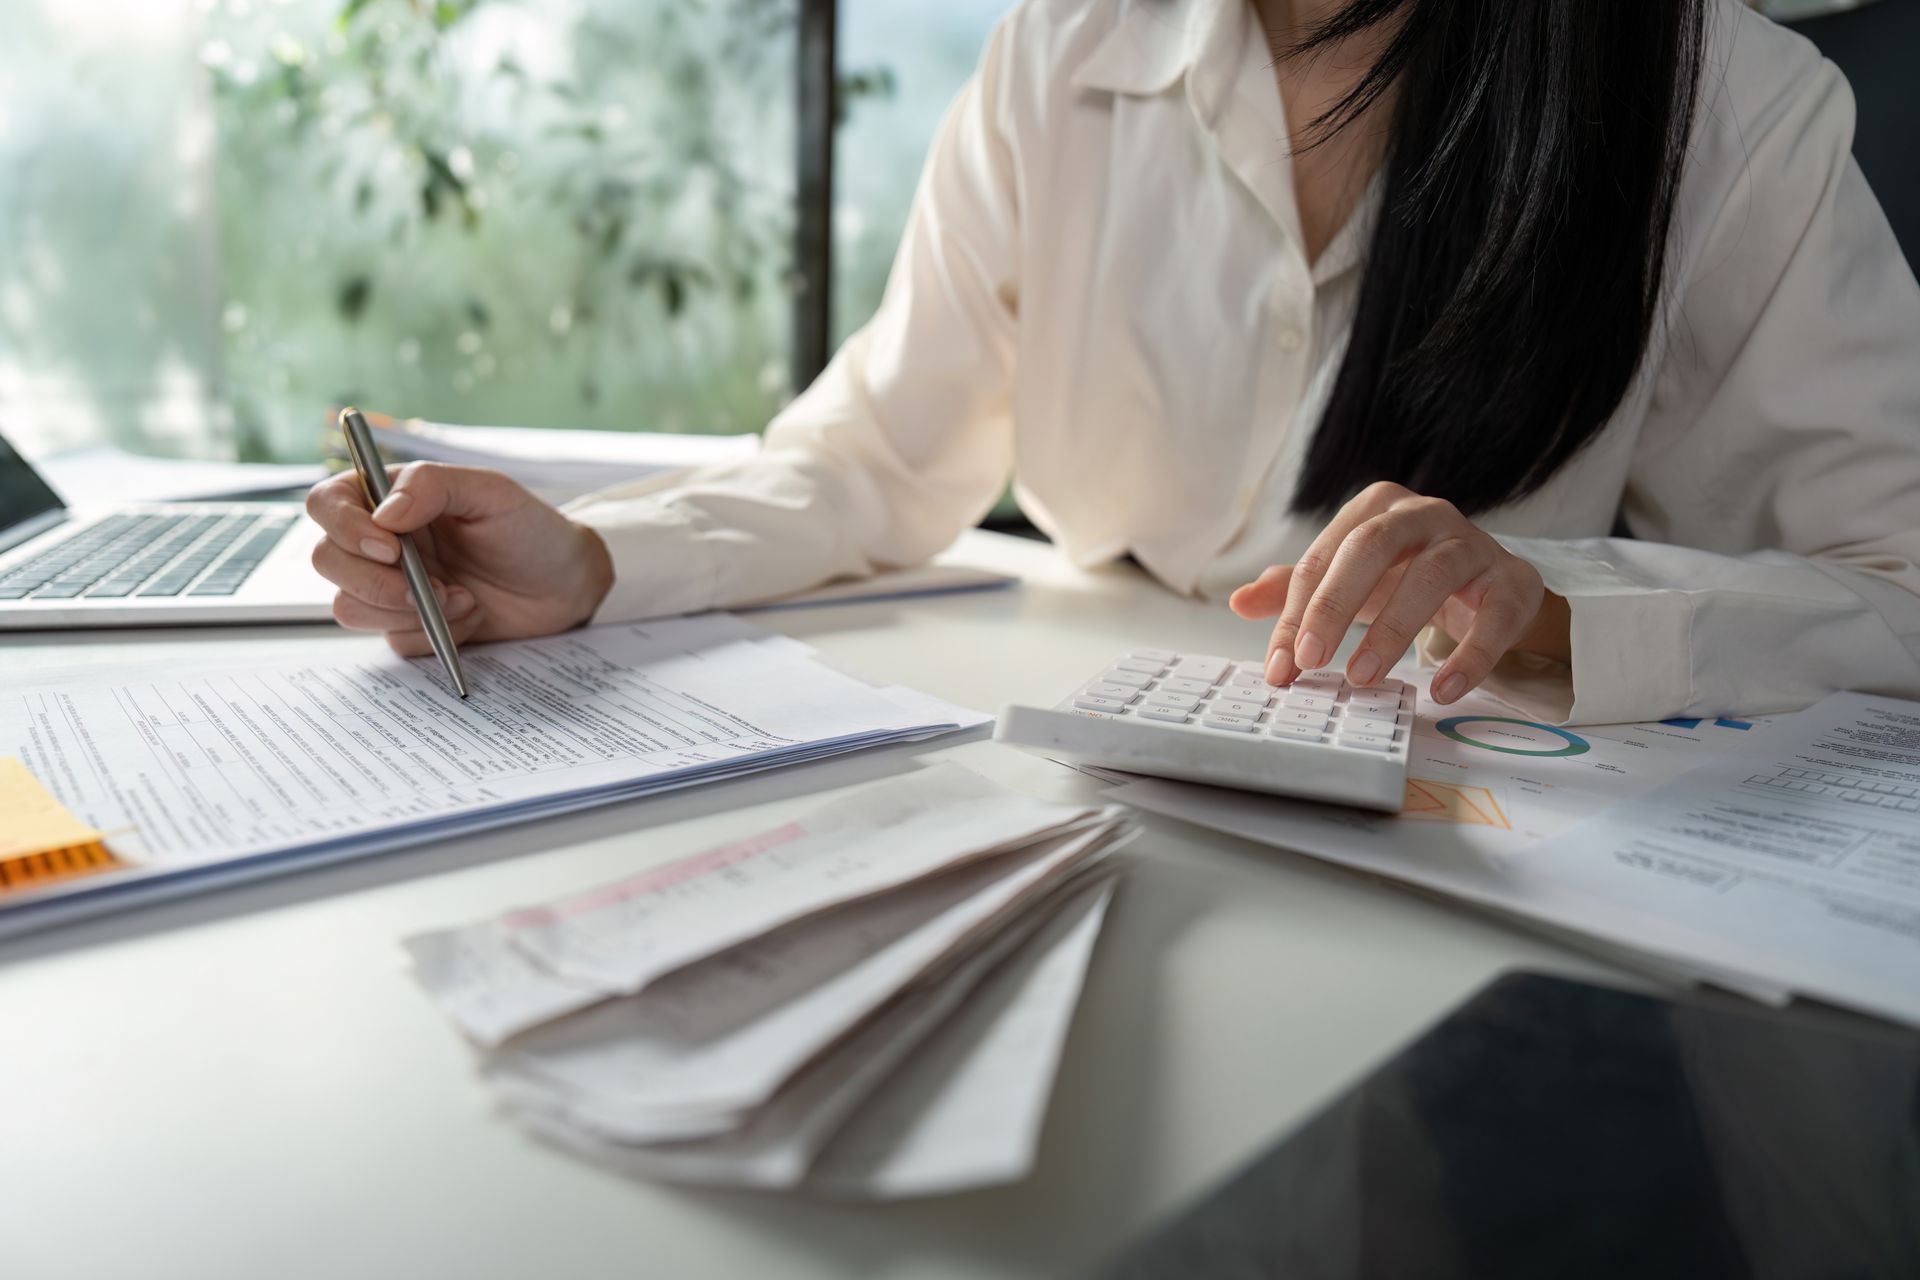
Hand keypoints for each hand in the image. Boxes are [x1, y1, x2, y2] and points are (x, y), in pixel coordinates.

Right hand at [305, 462, 613, 655]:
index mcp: (390, 498)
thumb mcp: (492, 492)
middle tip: (430, 587)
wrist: (565, 586)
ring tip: (463, 599)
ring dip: (407, 610)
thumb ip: (433, 486)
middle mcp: (380, 542)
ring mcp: (390, 586)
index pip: (327, 502)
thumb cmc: (530, 530)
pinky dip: (431, 634)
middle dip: (376, 581)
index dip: (343, 526)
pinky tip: (469, 616)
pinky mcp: (408, 626)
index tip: (389, 546)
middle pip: (327, 560)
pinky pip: (392, 641)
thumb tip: (384, 512)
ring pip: (350, 606)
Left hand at [1229, 482, 1569, 703]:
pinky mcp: (1513, 580)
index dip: (1296, 613)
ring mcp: (1472, 543)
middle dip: (1334, 605)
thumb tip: (1237, 600)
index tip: (1280, 666)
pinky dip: (1470, 655)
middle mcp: (1424, 514)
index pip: (1323, 559)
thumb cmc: (1407, 576)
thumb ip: (1296, 590)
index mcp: (1375, 509)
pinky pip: (1494, 616)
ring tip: (1362, 678)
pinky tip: (1442, 688)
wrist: (1489, 584)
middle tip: (1310, 660)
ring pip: (1431, 575)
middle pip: (1371, 548)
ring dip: (1392, 630)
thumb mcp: (1349, 580)